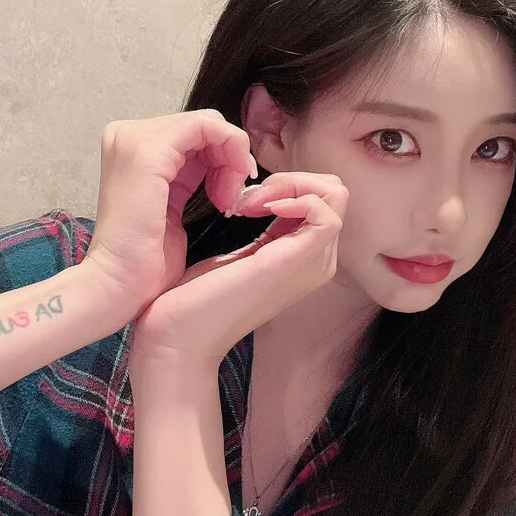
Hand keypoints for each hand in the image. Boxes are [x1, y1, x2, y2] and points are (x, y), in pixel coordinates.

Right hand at [83, 109, 258, 324]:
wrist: (119, 287)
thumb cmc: (145, 262)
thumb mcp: (171, 206)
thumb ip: (189, 175)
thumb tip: (222, 159)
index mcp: (130, 149)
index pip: (192, 132)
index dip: (223, 156)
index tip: (232, 193)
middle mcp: (126, 136)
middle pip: (202, 125)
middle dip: (229, 157)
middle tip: (231, 199)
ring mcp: (133, 140)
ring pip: (208, 122)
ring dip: (232, 158)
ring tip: (227, 201)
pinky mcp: (147, 151)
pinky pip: (206, 127)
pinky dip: (230, 151)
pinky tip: (228, 190)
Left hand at [128, 172, 348, 369]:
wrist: (179, 336)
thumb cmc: (198, 299)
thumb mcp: (239, 257)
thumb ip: (263, 233)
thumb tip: (262, 198)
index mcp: (305, 259)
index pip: (324, 198)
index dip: (287, 183)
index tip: (244, 198)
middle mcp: (318, 263)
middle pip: (334, 192)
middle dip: (291, 178)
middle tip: (249, 197)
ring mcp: (312, 265)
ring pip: (335, 195)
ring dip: (290, 184)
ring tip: (250, 203)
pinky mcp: (297, 264)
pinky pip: (327, 213)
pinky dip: (295, 196)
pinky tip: (258, 207)